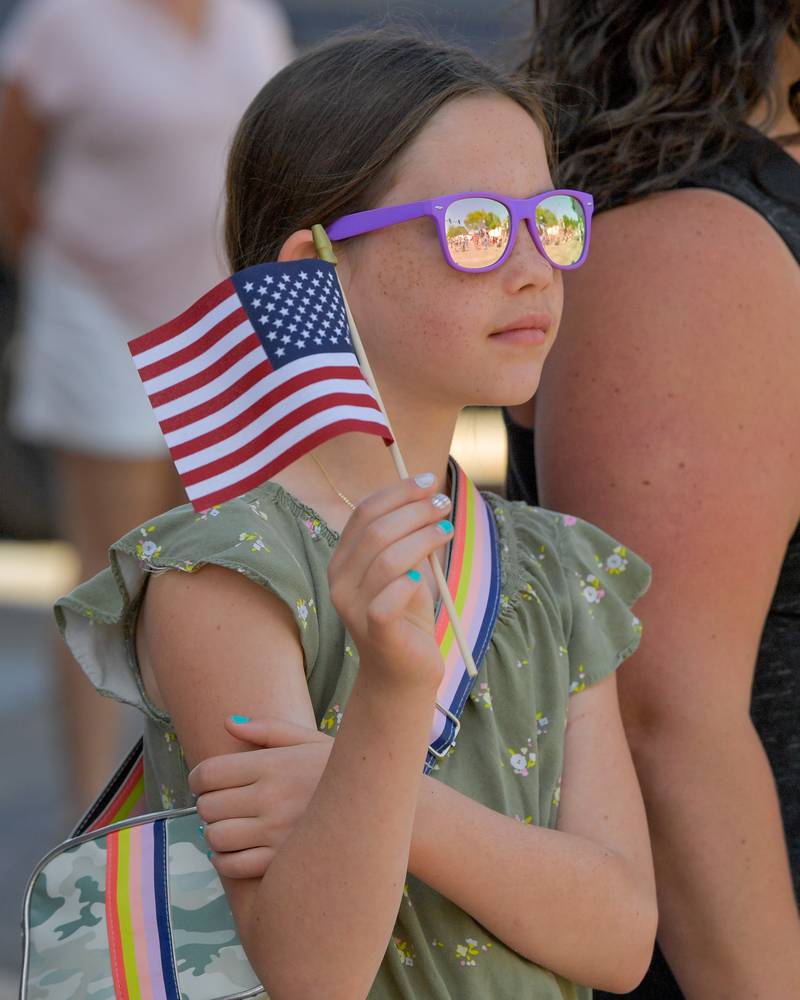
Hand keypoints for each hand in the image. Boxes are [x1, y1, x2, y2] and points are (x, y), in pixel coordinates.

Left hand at [189, 716, 332, 878]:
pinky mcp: (281, 862)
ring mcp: (276, 833)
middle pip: (207, 806)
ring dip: (214, 833)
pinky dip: (224, 860)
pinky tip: (235, 849)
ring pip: (216, 837)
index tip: (204, 782)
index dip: (197, 778)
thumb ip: (268, 729)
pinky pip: (233, 866)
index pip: (209, 773)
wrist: (377, 809)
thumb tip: (228, 722)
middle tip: (221, 803)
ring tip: (229, 825)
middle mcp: (272, 798)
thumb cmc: (339, 771)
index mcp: (274, 765)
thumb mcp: (310, 740)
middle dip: (207, 804)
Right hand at [327, 474, 451, 691]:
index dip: (397, 492)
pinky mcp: (373, 631)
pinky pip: (387, 600)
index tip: (428, 480)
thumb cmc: (407, 615)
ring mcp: (352, 606)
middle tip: (444, 504)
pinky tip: (426, 577)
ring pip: (386, 559)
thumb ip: (409, 537)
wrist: (403, 672)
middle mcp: (339, 580)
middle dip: (415, 510)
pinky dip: (408, 583)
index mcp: (343, 558)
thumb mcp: (408, 568)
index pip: (365, 512)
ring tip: (447, 529)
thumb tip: (429, 495)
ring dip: (422, 537)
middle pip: (376, 530)